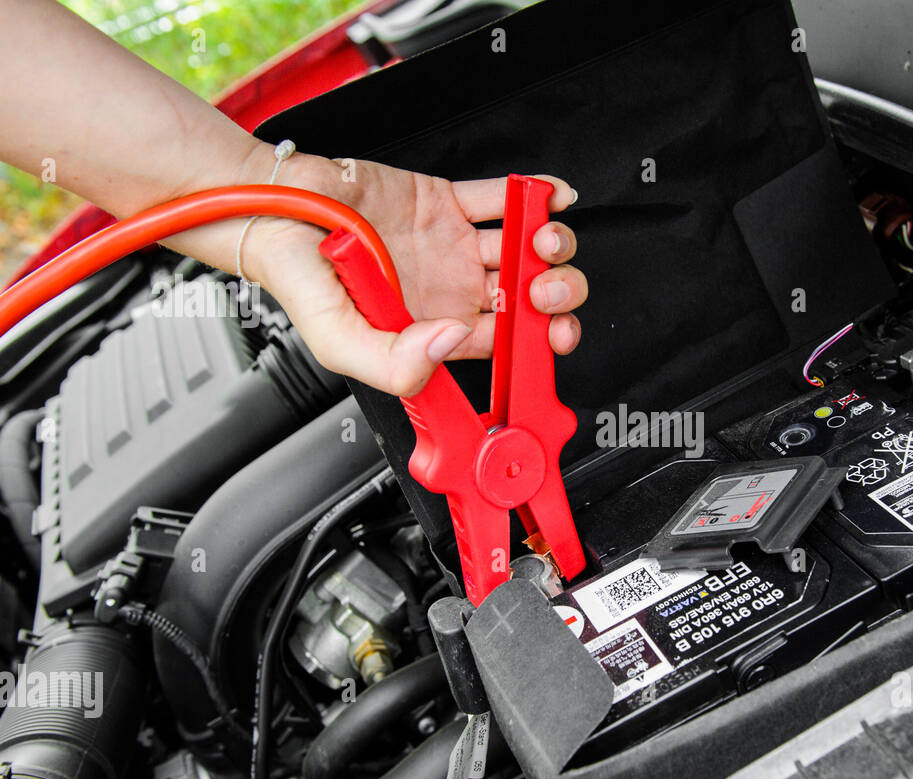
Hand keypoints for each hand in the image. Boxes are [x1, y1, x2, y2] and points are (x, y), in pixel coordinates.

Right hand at [240, 151, 585, 395]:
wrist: (270, 210)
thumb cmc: (298, 279)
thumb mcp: (338, 341)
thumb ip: (393, 363)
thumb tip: (448, 344)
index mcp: (433, 329)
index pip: (503, 343)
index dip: (537, 340)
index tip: (551, 331)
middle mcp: (449, 290)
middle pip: (525, 297)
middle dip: (554, 293)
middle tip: (544, 284)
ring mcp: (452, 245)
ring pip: (521, 248)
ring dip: (547, 243)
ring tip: (541, 239)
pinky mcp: (445, 201)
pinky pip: (500, 197)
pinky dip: (534, 194)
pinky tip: (549, 197)